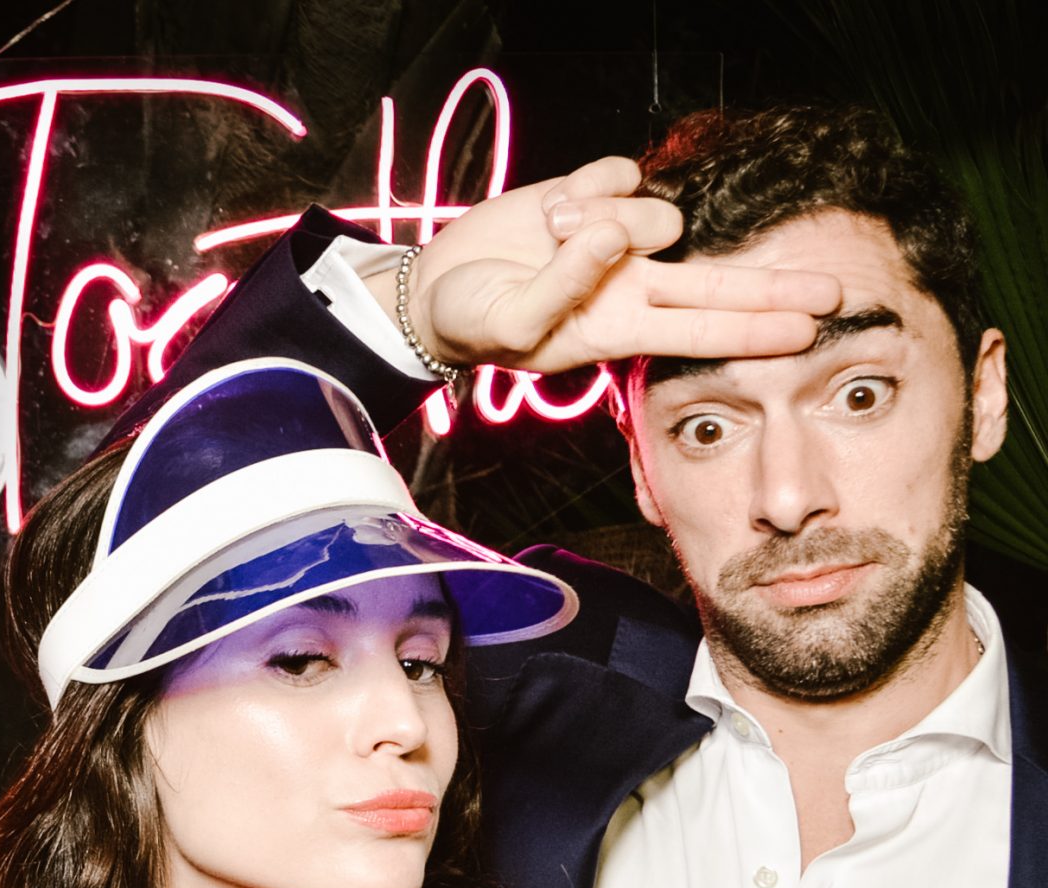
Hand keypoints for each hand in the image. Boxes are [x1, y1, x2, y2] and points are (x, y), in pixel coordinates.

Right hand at [390, 156, 841, 373]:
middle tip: (834, 292)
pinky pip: (621, 175)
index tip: (808, 332)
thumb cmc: (473, 322)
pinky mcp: (596, 198)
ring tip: (552, 233)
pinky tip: (554, 208)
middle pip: (720, 283)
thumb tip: (611, 235)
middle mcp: (631, 285)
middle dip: (775, 288)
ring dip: (606, 219)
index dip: (754, 328)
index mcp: (617, 329)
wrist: (434, 288)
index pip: (701, 330)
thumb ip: (565, 286)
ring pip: (656, 215)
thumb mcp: (512, 324)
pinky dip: (591, 186)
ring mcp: (618, 240)